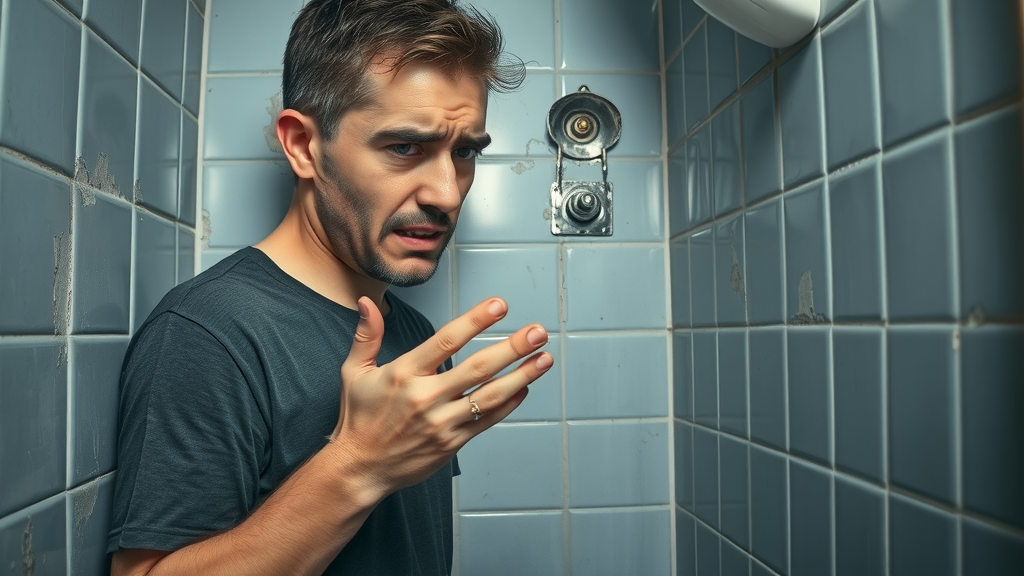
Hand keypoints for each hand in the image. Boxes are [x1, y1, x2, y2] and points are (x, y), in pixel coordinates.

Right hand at [328, 296, 552, 493]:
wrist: (360, 469)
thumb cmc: (359, 418)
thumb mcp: (355, 372)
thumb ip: (366, 335)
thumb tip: (367, 302)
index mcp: (404, 374)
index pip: (446, 341)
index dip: (475, 321)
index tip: (500, 306)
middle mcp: (426, 398)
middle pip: (478, 368)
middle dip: (512, 348)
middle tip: (538, 332)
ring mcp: (442, 423)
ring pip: (490, 396)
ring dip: (522, 376)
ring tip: (544, 358)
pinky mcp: (452, 443)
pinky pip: (487, 420)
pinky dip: (509, 403)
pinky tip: (525, 387)